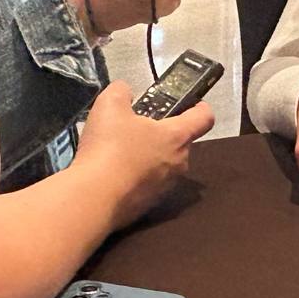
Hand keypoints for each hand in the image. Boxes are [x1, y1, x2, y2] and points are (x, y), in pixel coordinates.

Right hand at [73, 80, 213, 228]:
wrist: (94, 198)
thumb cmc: (109, 147)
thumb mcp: (110, 104)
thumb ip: (122, 92)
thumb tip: (125, 93)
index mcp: (176, 137)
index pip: (204, 118)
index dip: (200, 107)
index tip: (192, 103)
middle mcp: (178, 163)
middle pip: (180, 143)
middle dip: (162, 134)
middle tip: (136, 127)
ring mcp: (165, 188)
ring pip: (163, 165)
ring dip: (148, 157)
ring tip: (119, 152)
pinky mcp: (148, 206)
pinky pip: (147, 185)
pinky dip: (135, 178)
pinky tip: (112, 174)